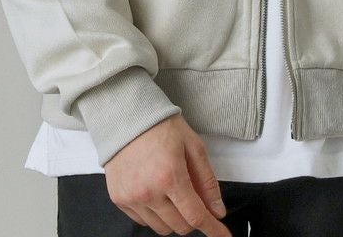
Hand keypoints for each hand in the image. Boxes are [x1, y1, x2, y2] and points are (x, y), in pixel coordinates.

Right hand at [103, 113, 232, 235]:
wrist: (127, 117)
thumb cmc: (161, 127)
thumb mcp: (193, 147)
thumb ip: (207, 181)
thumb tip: (217, 210)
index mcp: (170, 176)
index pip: (195, 216)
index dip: (212, 228)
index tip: (222, 236)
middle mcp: (148, 192)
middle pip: (180, 226)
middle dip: (192, 216)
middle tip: (192, 197)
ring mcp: (131, 197)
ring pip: (161, 228)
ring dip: (172, 217)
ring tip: (171, 190)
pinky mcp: (119, 199)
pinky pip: (143, 221)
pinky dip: (154, 213)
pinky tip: (155, 191)